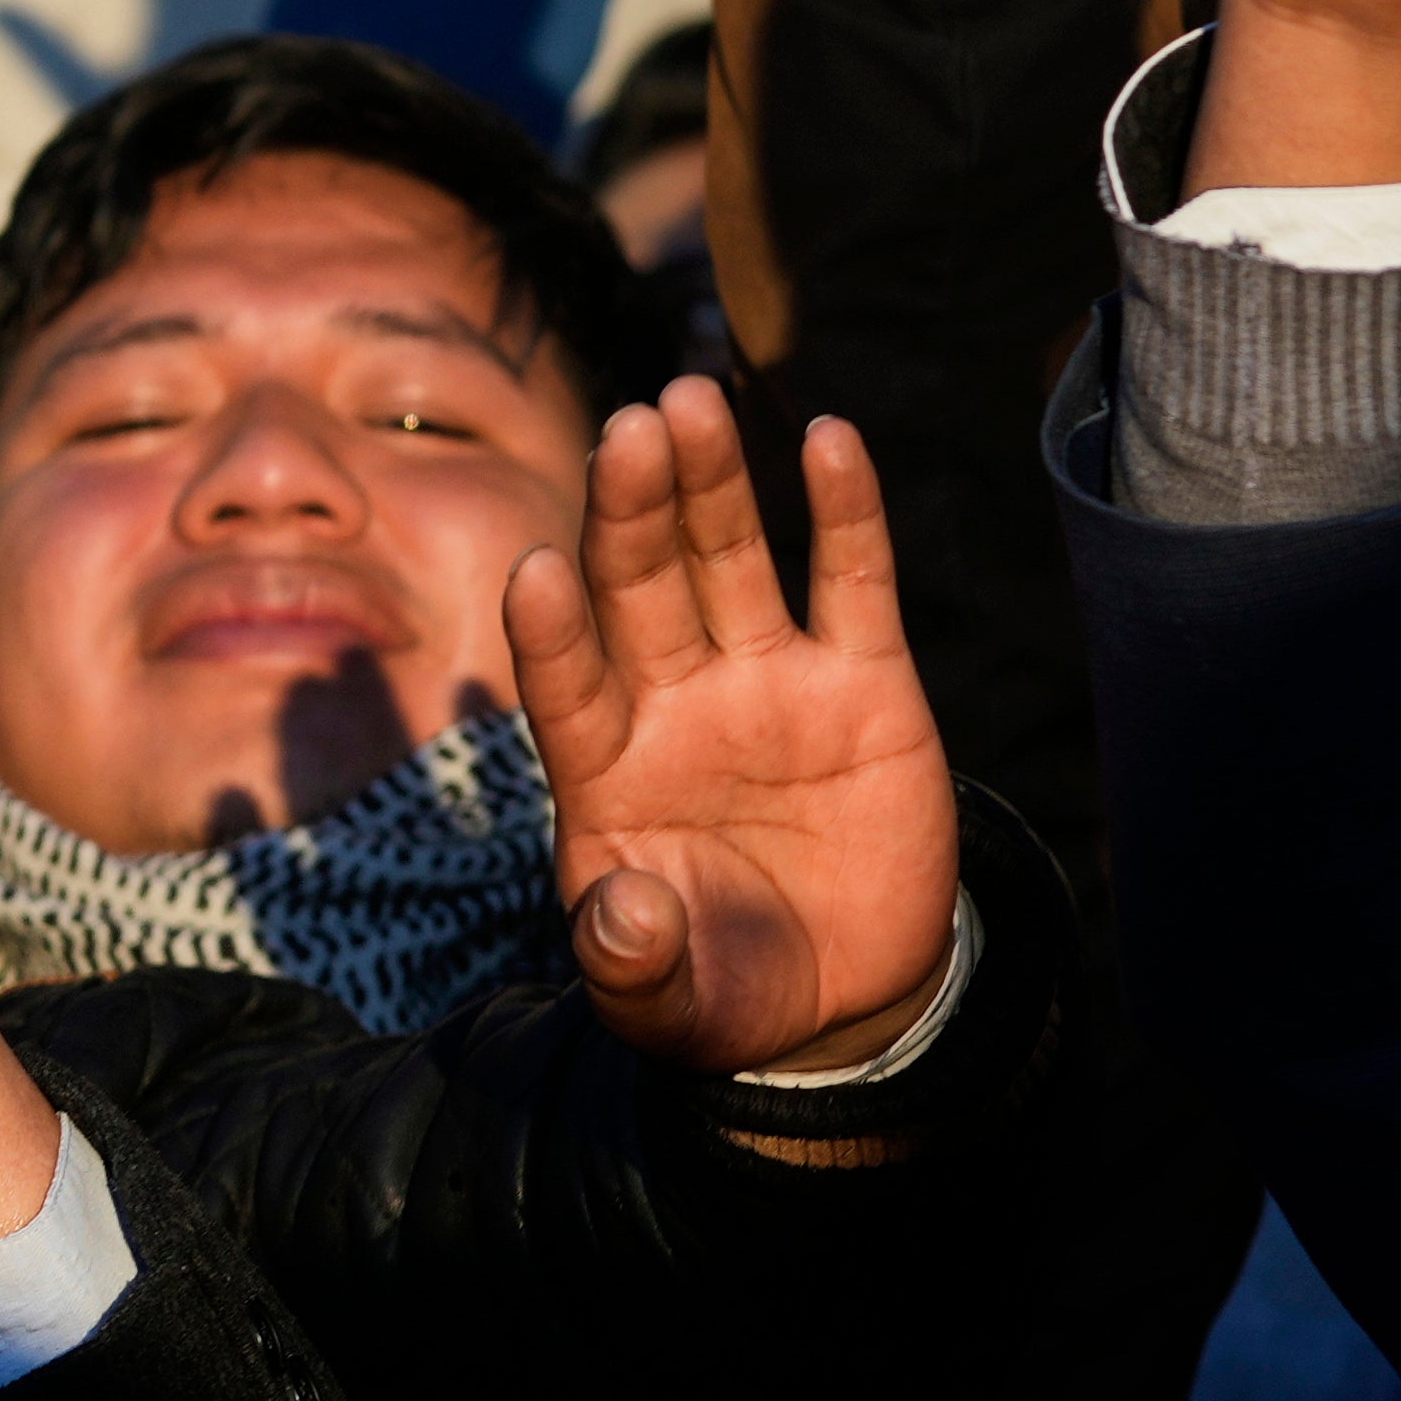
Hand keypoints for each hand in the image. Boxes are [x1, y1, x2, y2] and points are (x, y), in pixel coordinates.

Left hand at [506, 378, 956, 1071]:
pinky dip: (842, 509)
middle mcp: (672, 704)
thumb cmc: (720, 986)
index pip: (563, 682)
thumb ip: (631, 965)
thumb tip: (623, 918)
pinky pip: (849, 580)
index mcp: (605, 769)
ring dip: (709, 481)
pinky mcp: (864, 682)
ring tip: (690, 399)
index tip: (536, 571)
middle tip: (629, 428)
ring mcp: (767, 682)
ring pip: (728, 558)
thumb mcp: (666, 1001)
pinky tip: (825, 437)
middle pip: (638, 586)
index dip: (550, 632)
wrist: (840, 998)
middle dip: (630, 509)